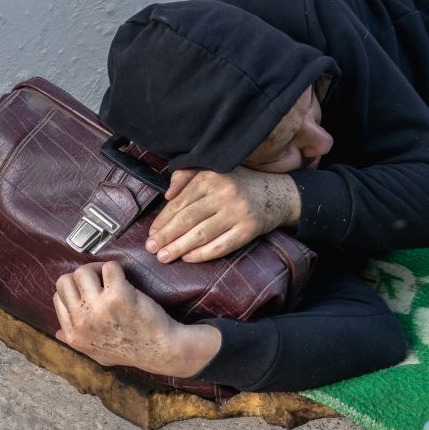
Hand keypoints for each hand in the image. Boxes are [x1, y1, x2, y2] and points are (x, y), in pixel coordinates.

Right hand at [53, 261, 220, 377]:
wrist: (161, 350)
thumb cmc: (131, 350)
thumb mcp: (97, 354)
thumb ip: (75, 342)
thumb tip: (57, 334)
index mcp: (74, 334)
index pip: (58, 298)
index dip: (73, 290)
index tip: (88, 290)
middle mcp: (81, 321)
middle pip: (65, 281)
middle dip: (81, 276)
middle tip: (98, 279)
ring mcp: (99, 307)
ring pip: (83, 271)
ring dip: (97, 269)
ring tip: (111, 276)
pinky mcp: (119, 295)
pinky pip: (109, 267)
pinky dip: (116, 268)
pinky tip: (124, 277)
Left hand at [146, 167, 300, 262]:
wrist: (277, 194)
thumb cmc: (238, 184)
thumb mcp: (214, 171)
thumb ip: (187, 176)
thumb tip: (167, 194)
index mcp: (211, 177)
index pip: (180, 202)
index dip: (162, 220)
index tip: (151, 233)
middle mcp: (224, 193)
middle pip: (187, 219)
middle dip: (166, 236)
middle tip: (151, 249)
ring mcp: (238, 212)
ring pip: (201, 234)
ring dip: (179, 248)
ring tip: (164, 257)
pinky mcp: (249, 229)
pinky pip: (222, 246)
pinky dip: (203, 254)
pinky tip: (189, 259)